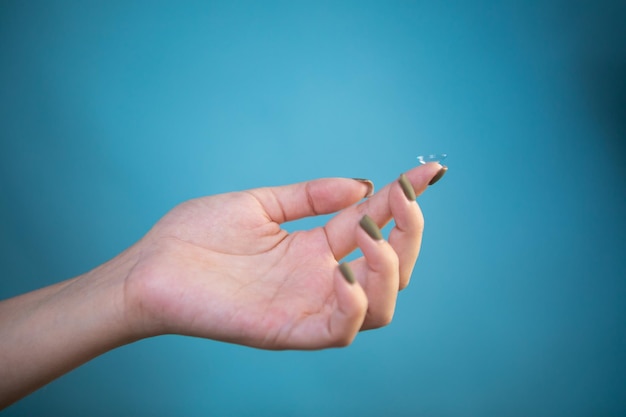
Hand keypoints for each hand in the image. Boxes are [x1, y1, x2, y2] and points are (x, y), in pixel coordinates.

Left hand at [122, 163, 445, 348]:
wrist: (150, 268)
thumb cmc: (196, 236)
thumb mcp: (260, 203)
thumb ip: (310, 196)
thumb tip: (362, 185)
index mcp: (314, 247)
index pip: (374, 225)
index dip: (406, 201)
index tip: (431, 172)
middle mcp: (319, 278)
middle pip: (392, 270)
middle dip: (409, 234)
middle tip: (399, 199)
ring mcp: (306, 305)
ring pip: (381, 306)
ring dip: (389, 268)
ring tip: (368, 236)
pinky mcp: (287, 330)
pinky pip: (340, 329)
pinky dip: (356, 304)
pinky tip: (346, 270)